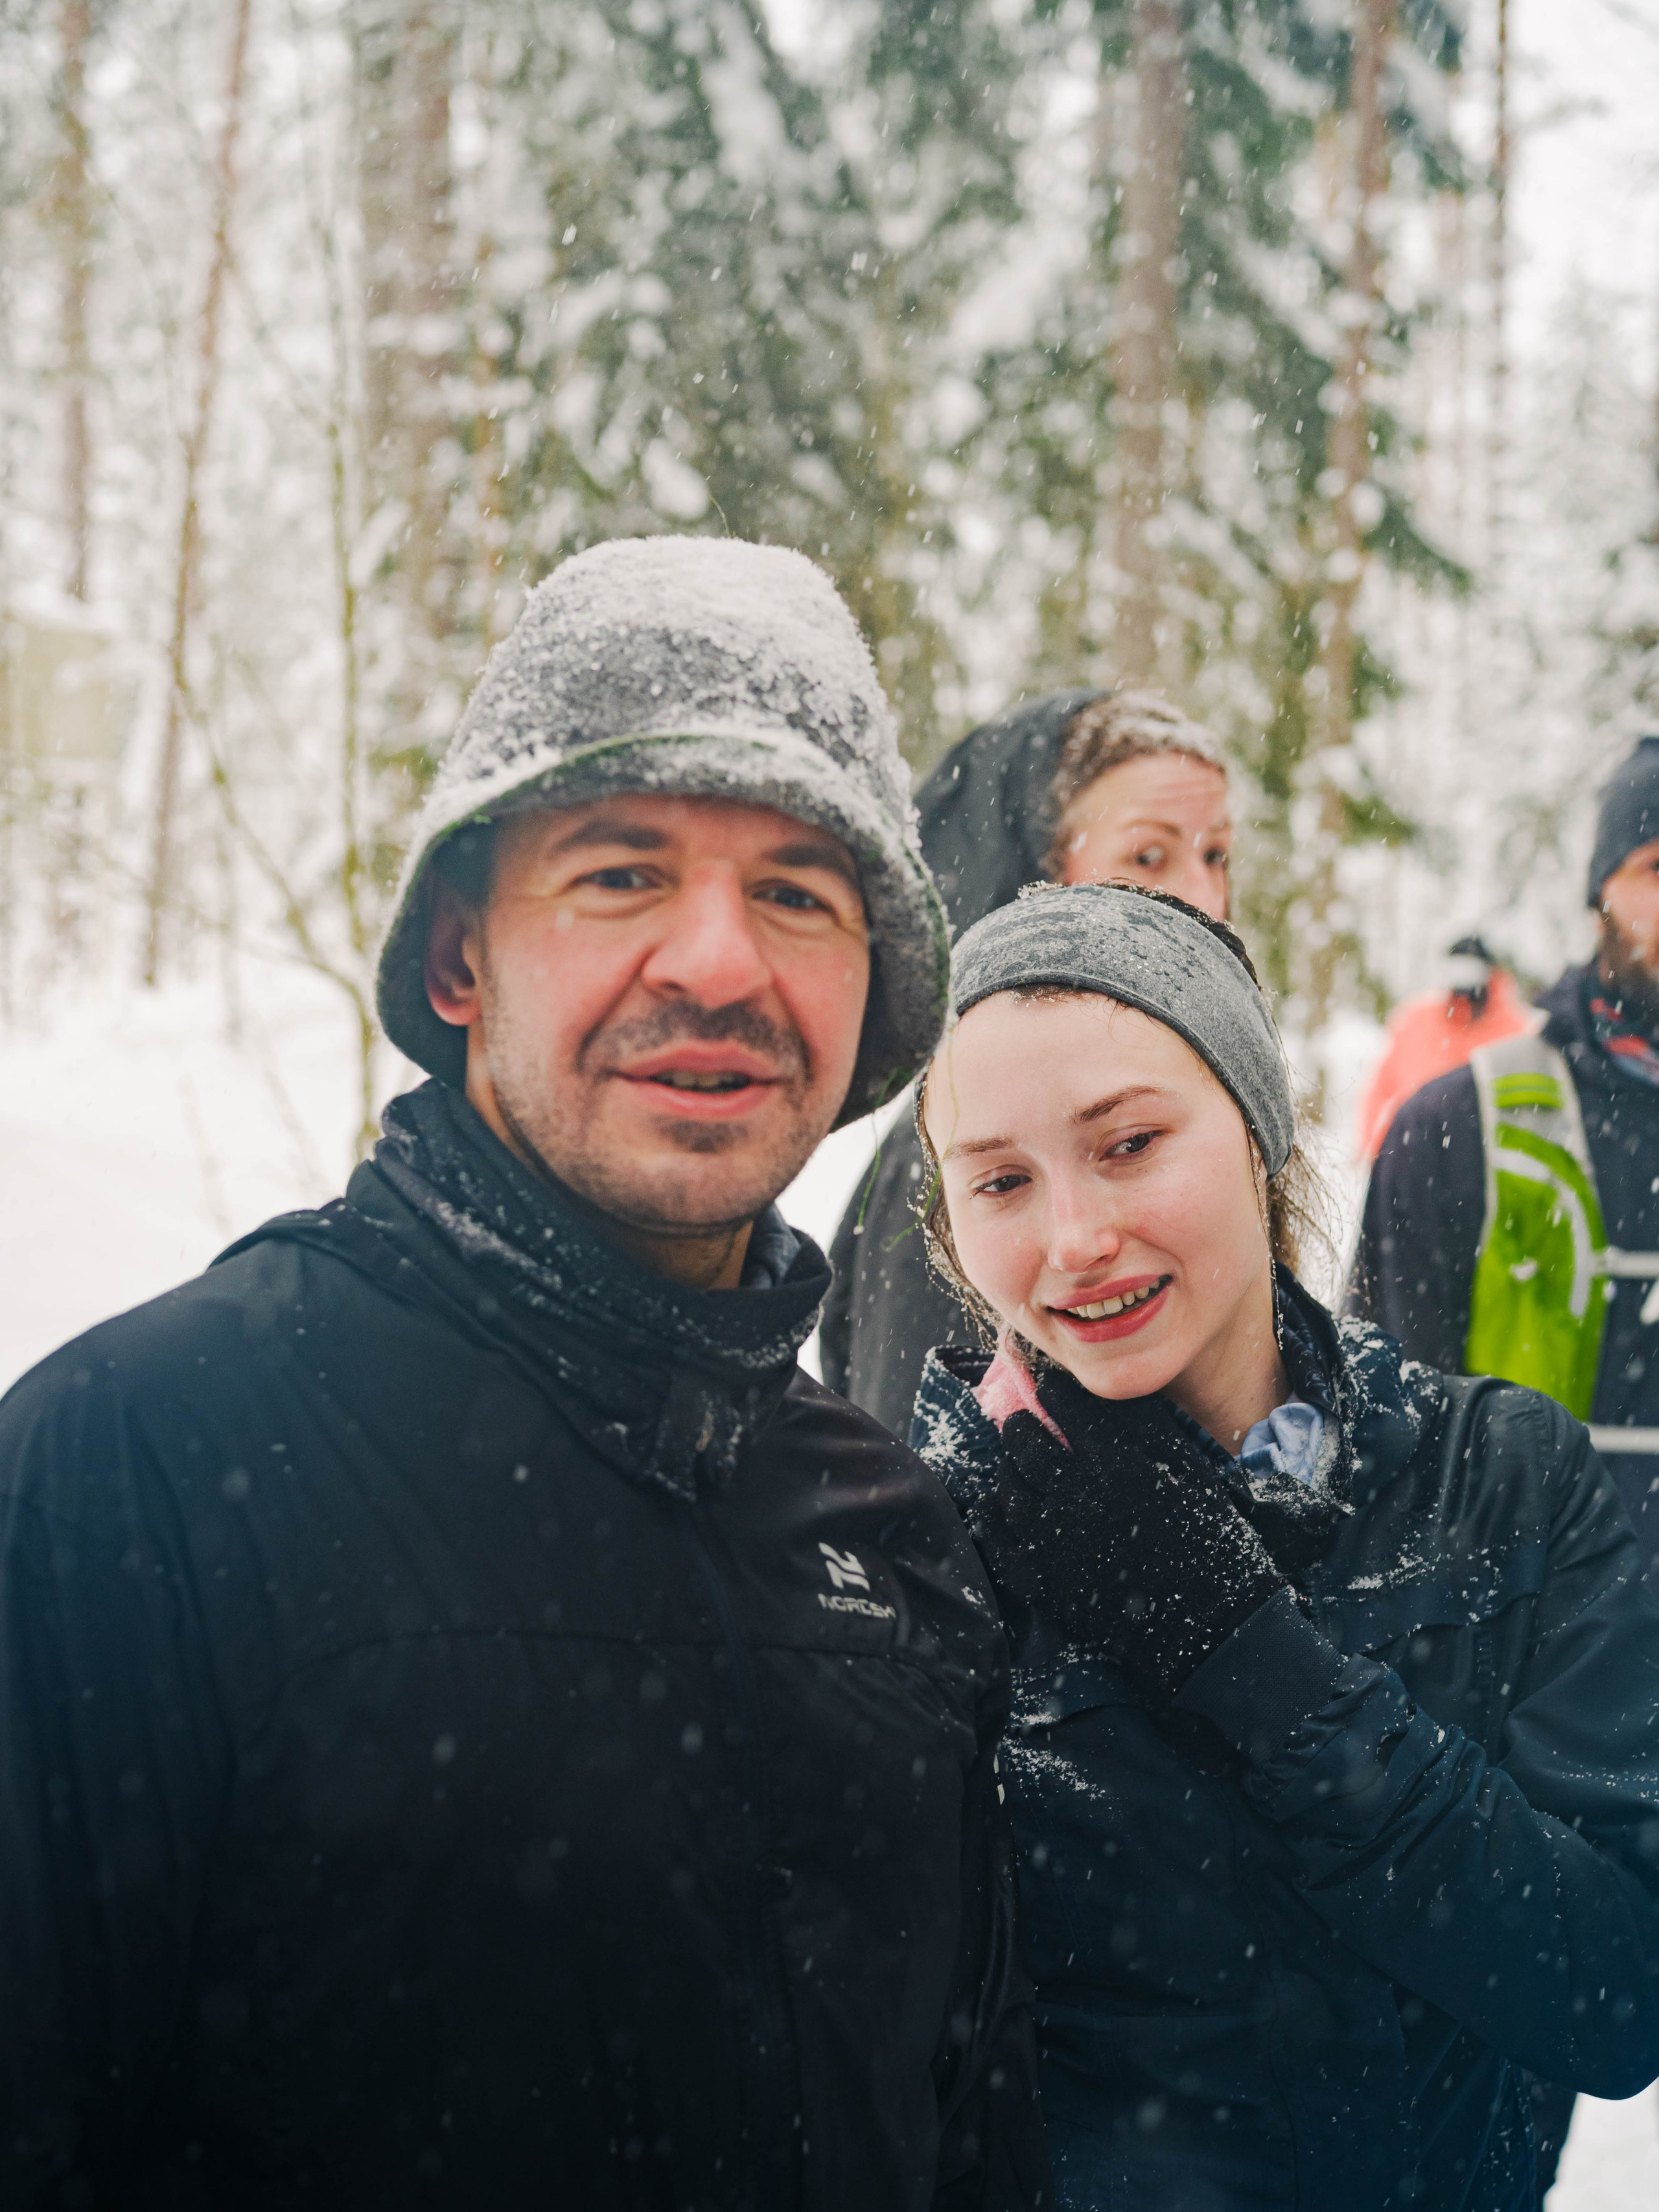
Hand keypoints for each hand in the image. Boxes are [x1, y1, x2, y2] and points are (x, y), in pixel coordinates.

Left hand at [980, 1363, 1285, 1702]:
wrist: (1211, 1622)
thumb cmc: (1207, 1537)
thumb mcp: (1190, 1469)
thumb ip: (1146, 1425)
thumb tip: (1106, 1389)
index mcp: (1117, 1464)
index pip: (1066, 1405)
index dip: (1053, 1390)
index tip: (1049, 1387)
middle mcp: (1076, 1497)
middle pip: (1024, 1442)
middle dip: (1022, 1426)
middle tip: (1026, 1425)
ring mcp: (1052, 1541)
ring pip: (1008, 1487)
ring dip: (1011, 1469)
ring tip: (1020, 1466)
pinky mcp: (1041, 1581)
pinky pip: (998, 1539)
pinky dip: (994, 1516)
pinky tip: (1001, 1507)